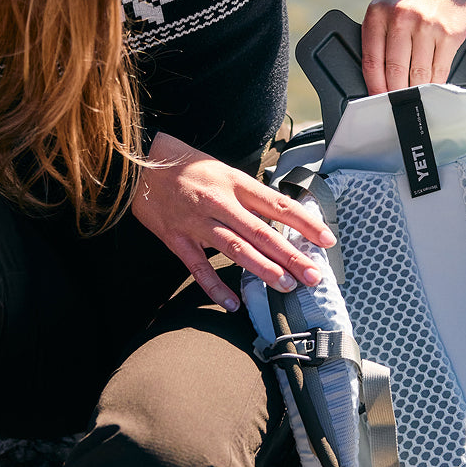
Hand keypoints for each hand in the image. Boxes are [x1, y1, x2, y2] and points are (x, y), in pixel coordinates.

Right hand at [132, 132, 335, 309]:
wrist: (138, 162)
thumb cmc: (188, 166)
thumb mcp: (224, 171)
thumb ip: (250, 195)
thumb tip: (283, 219)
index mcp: (235, 182)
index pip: (278, 205)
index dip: (305, 223)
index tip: (327, 240)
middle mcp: (219, 201)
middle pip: (261, 232)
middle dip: (290, 255)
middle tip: (312, 275)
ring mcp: (196, 221)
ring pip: (235, 249)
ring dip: (262, 269)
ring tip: (285, 286)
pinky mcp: (176, 238)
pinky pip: (198, 267)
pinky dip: (215, 287)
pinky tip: (233, 304)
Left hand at [361, 0, 465, 94]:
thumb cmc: (414, 0)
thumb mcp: (386, 10)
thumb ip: (379, 39)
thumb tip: (377, 80)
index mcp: (379, 14)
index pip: (372, 61)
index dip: (374, 87)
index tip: (376, 100)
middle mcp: (402, 19)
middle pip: (395, 72)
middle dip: (395, 93)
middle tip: (396, 105)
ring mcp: (428, 27)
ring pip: (418, 75)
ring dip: (415, 91)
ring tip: (413, 98)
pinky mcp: (449, 35)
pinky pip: (439, 70)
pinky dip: (434, 84)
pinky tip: (430, 88)